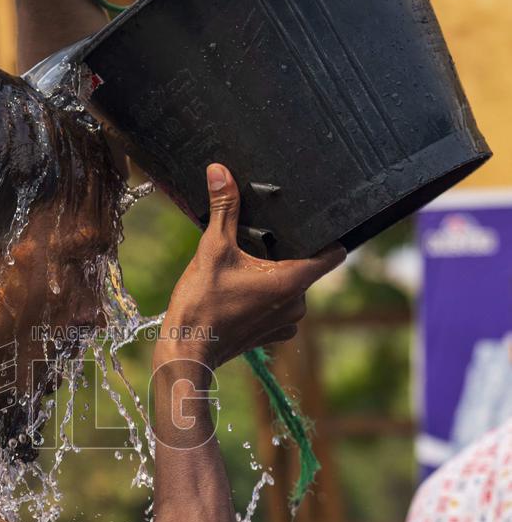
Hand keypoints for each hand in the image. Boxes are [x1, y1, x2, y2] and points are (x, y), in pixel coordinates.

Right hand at [159, 164, 345, 370]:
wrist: (188, 350)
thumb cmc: (201, 303)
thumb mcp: (212, 249)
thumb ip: (224, 209)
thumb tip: (220, 171)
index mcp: (291, 281)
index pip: (333, 254)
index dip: (329, 237)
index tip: (317, 226)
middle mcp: (298, 305)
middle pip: (305, 268)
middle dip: (286, 256)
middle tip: (258, 247)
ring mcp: (287, 324)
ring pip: (291, 289)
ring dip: (275, 279)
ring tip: (245, 271)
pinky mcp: (273, 337)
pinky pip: (280, 309)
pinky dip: (266, 300)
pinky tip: (241, 294)